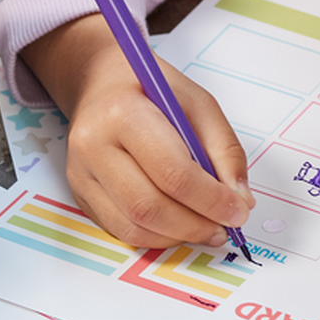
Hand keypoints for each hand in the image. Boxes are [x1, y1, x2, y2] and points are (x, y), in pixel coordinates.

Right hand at [22, 15, 251, 249]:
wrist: (97, 82)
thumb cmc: (148, 90)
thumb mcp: (197, 103)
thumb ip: (224, 150)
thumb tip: (240, 201)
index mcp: (123, 114)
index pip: (171, 172)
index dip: (210, 199)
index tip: (238, 211)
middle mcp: (93, 146)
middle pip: (148, 207)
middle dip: (195, 225)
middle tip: (224, 227)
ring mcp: (81, 173)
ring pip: (133, 227)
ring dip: (177, 236)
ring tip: (204, 228)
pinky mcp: (79, 193)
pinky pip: (120, 230)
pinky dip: (156, 237)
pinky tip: (177, 225)